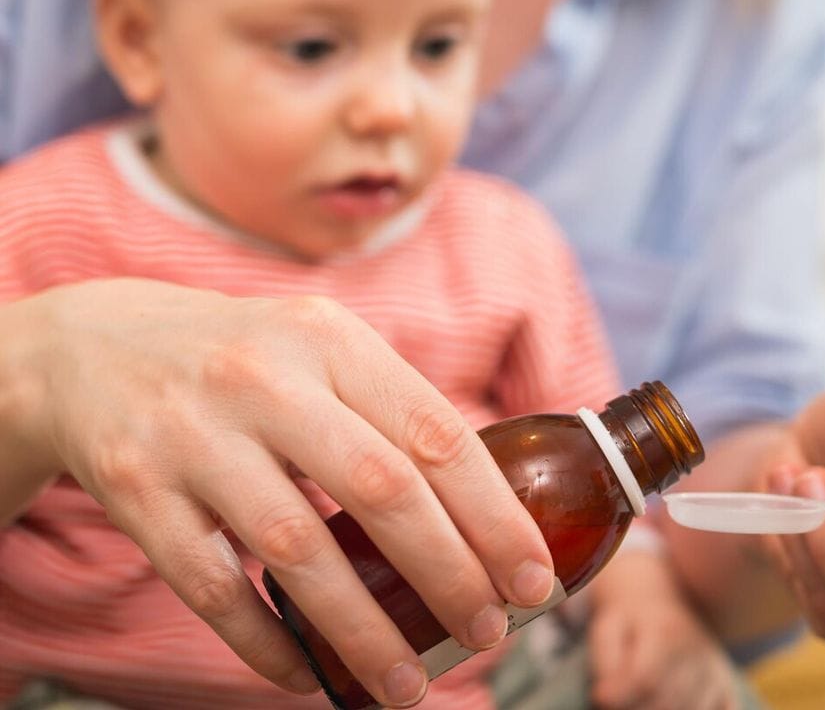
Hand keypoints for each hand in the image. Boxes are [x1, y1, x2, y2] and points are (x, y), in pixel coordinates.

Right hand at [3, 279, 553, 706]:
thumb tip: (486, 511)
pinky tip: (308, 675)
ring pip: (298, 549)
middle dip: (449, 573)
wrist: (100, 346)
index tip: (534, 577)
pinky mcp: (139, 490)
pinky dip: (267, 643)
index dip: (494, 513)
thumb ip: (392, 410)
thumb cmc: (245, 357)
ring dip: (364, 631)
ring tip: (408, 687)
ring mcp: (197, 435)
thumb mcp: (322, 348)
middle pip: (381, 489)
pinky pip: (213, 586)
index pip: (434, 430)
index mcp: (331, 339)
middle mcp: (267, 378)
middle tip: (489, 632)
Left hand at [588, 548, 743, 709]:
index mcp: (667, 633)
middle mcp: (698, 652)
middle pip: (669, 702)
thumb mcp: (608, 627)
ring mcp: (715, 671)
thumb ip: (605, 660)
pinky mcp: (725, 687)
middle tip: (618, 702)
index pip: (647, 679)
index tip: (600, 697)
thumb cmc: (629, 620)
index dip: (622, 697)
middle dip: (638, 709)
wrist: (664, 598)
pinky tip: (673, 705)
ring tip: (641, 700)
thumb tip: (604, 697)